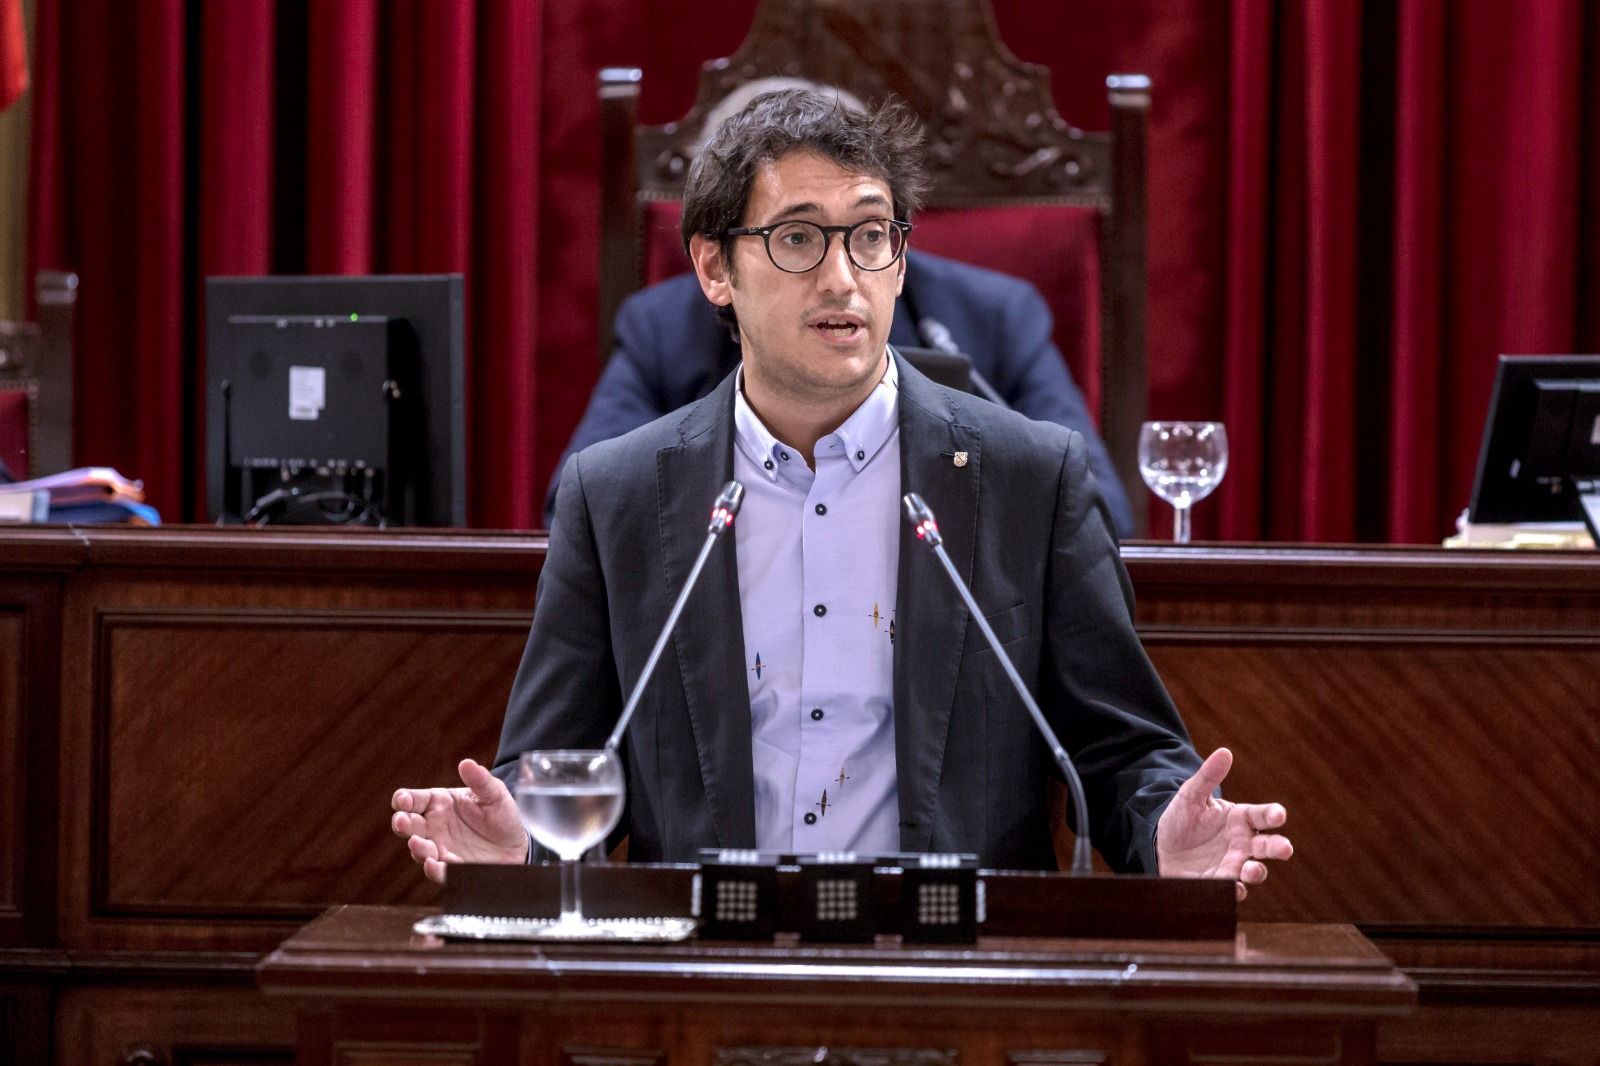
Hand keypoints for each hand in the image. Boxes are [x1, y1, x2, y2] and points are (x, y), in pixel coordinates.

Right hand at [390, 758, 528, 883]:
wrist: (517, 843)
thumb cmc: (501, 813)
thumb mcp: (495, 794)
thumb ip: (480, 780)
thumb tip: (467, 763)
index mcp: (439, 803)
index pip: (413, 799)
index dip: (403, 799)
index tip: (403, 800)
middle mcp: (434, 826)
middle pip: (409, 825)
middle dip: (402, 823)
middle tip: (402, 821)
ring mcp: (440, 848)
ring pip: (420, 849)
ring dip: (417, 848)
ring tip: (417, 843)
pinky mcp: (452, 868)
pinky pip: (439, 871)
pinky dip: (435, 870)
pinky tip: (434, 865)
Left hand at [1156, 747, 1291, 900]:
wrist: (1159, 845)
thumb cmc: (1181, 818)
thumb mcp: (1190, 796)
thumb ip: (1208, 777)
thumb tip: (1224, 752)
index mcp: (1240, 819)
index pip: (1262, 815)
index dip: (1273, 814)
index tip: (1279, 814)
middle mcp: (1243, 843)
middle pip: (1268, 846)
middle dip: (1278, 848)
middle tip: (1284, 848)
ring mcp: (1233, 865)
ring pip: (1255, 871)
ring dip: (1257, 872)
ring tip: (1250, 869)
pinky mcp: (1219, 884)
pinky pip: (1232, 890)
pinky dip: (1235, 891)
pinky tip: (1232, 888)